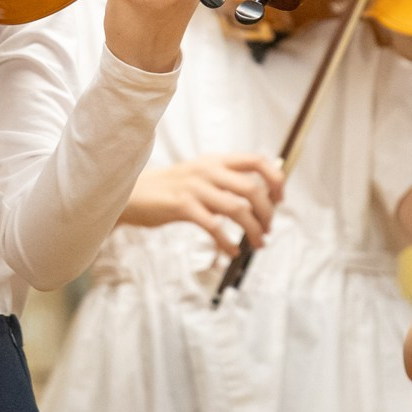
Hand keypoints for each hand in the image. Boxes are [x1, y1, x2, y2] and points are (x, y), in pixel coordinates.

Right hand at [123, 152, 285, 255]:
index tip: (280, 199)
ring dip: (253, 229)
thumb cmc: (169, 189)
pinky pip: (214, 226)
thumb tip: (257, 196)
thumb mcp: (198, 175)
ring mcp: (195, 187)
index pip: (256, 160)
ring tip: (257, 243)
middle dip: (267, 212)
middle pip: (252, 188)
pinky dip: (227, 242)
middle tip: (268, 228)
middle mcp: (208, 170)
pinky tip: (231, 251)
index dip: (275, 179)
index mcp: (215, 161)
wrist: (131, 193)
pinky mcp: (182, 206)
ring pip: (237, 208)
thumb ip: (224, 180)